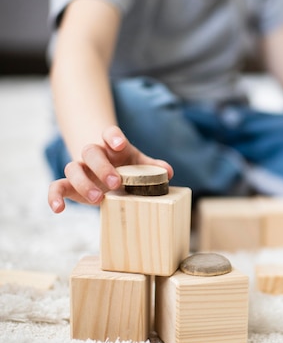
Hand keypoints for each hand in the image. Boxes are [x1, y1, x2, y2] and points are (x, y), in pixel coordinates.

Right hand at [48, 126, 172, 212]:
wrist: (107, 172)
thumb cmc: (127, 167)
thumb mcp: (141, 165)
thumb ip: (153, 167)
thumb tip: (168, 172)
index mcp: (112, 146)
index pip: (109, 133)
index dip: (114, 137)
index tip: (120, 145)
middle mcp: (93, 154)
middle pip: (90, 152)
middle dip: (102, 167)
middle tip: (116, 183)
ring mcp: (80, 169)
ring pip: (72, 168)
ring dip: (84, 183)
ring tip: (99, 199)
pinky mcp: (69, 185)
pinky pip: (56, 187)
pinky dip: (54, 197)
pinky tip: (59, 209)